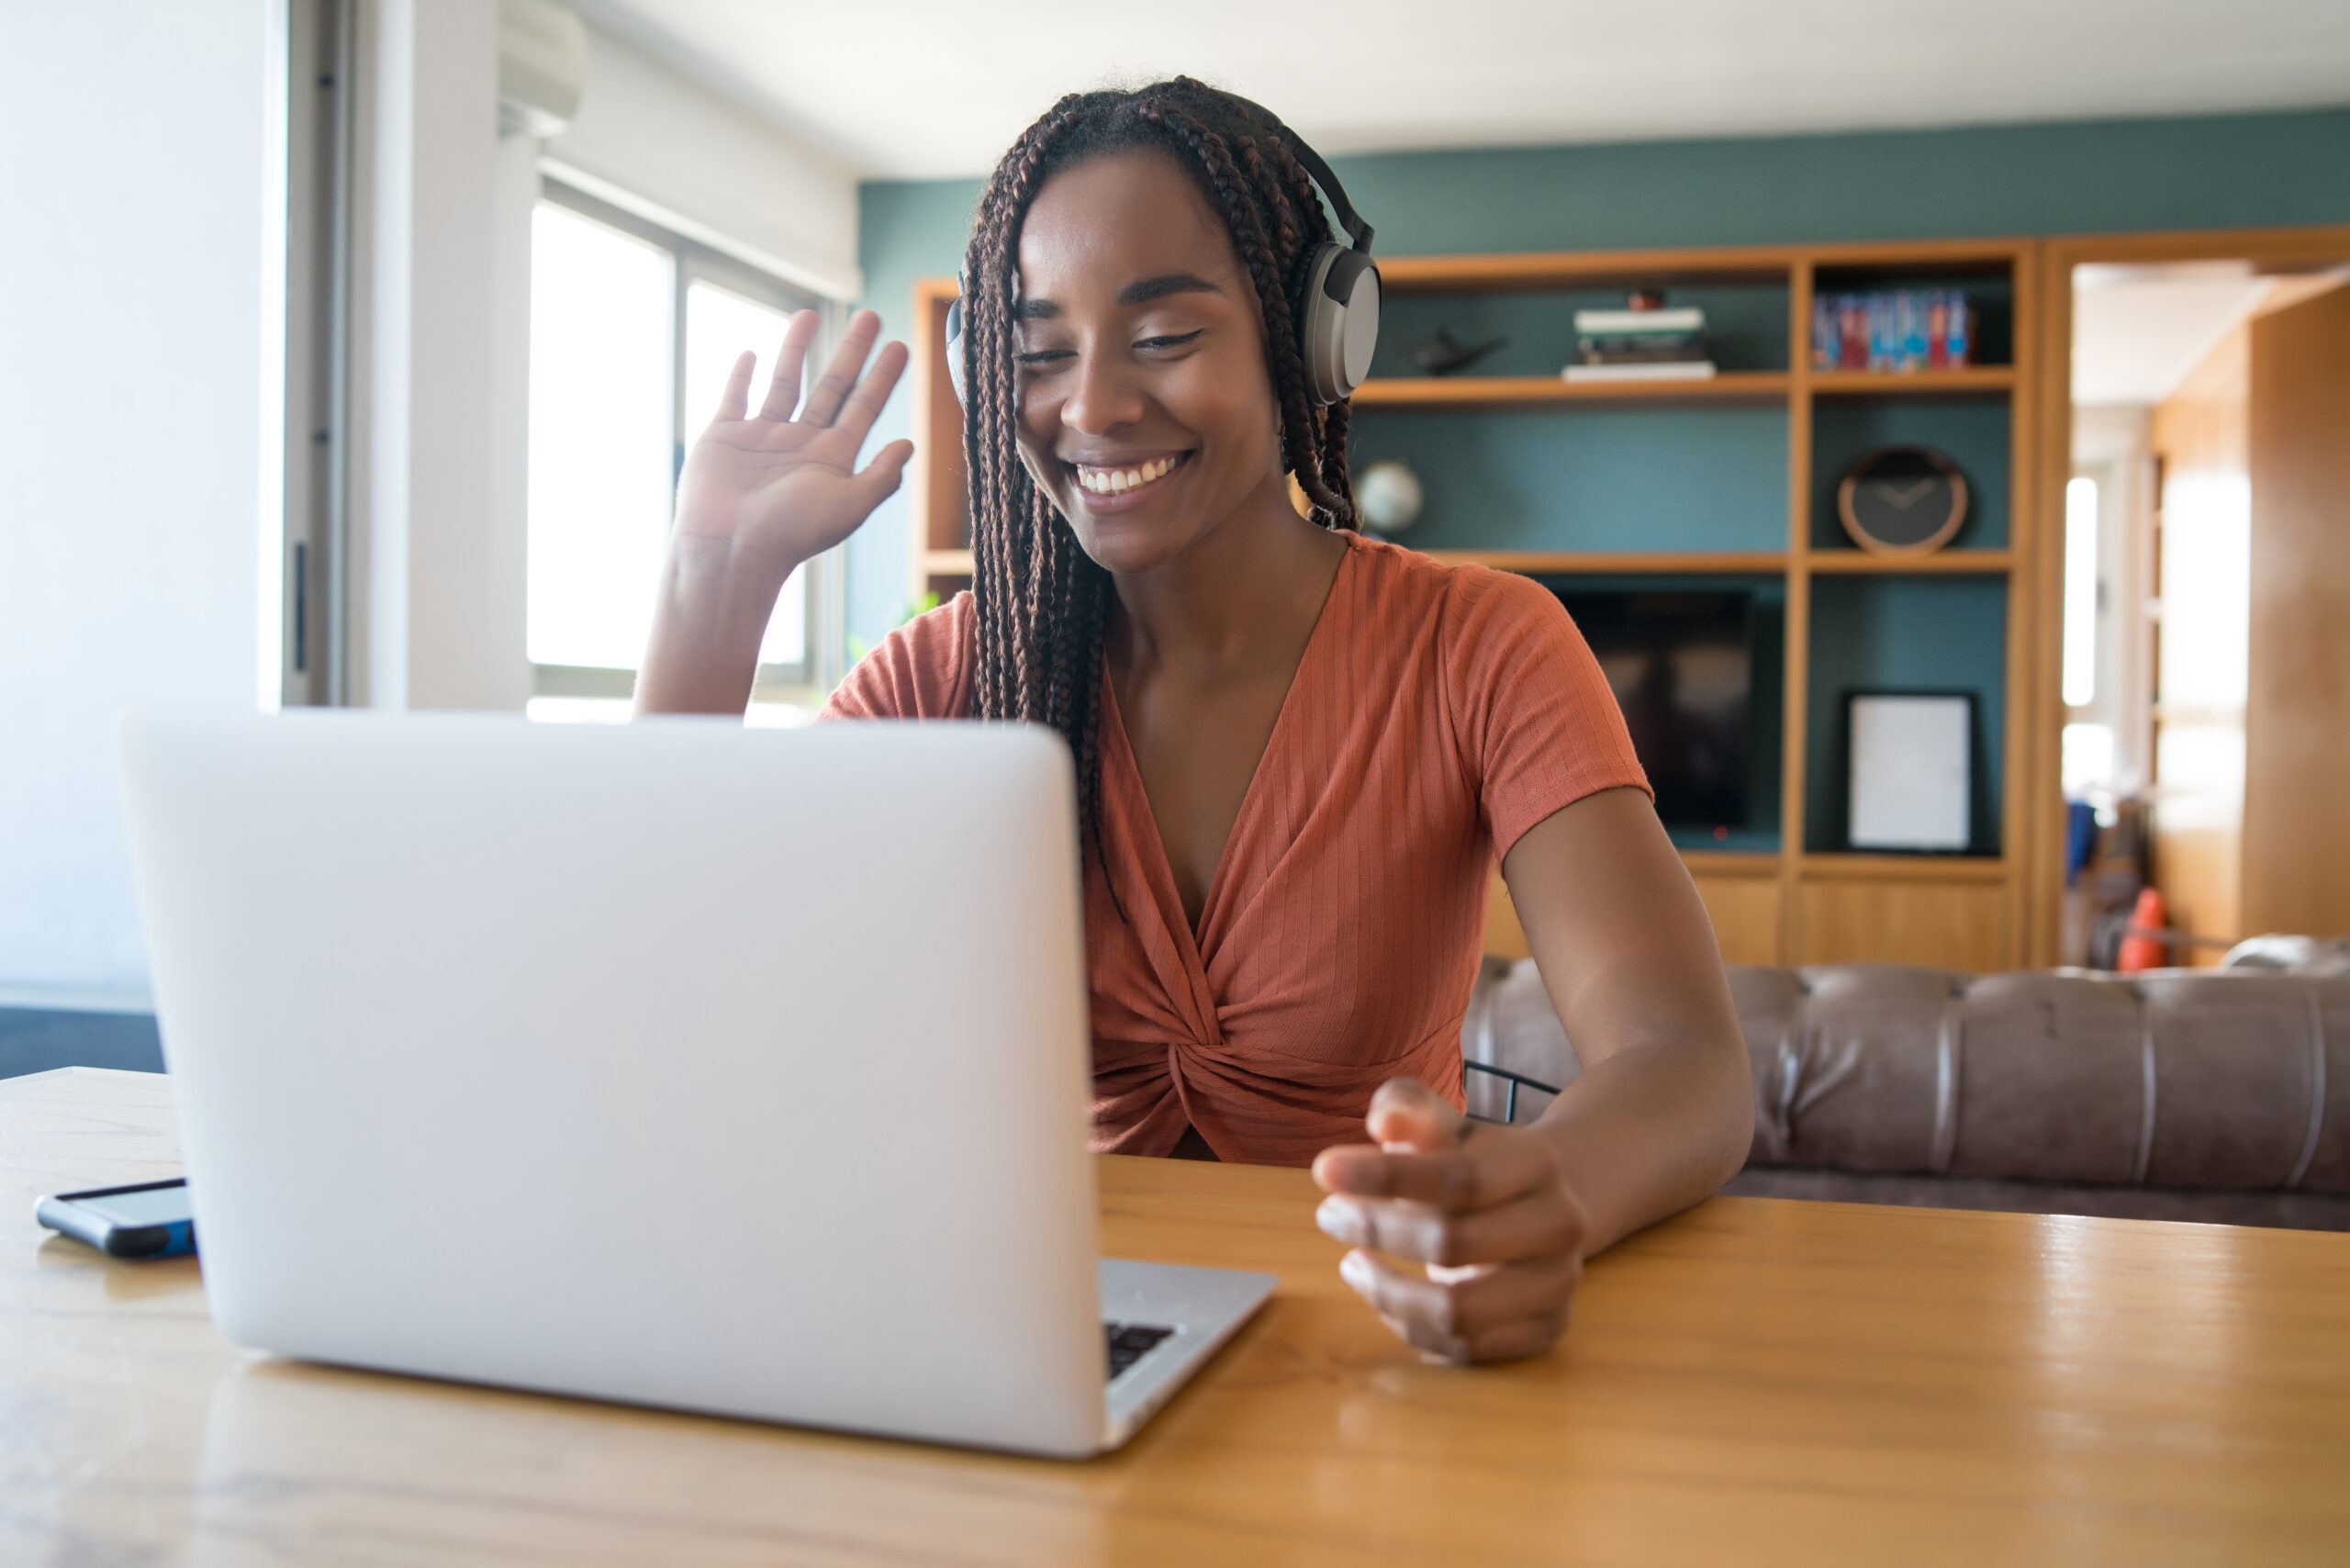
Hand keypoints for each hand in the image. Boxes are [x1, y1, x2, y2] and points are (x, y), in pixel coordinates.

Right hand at [673, 308, 913, 579]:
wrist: (729, 551)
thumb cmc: (791, 534)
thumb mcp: (849, 506)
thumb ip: (880, 476)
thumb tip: (909, 445)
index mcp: (832, 460)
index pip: (865, 407)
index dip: (883, 377)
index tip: (902, 345)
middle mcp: (800, 445)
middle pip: (832, 387)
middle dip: (851, 352)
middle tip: (870, 317)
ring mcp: (761, 439)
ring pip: (785, 383)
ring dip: (797, 349)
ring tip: (810, 314)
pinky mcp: (723, 438)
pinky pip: (734, 398)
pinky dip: (742, 376)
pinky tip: (752, 353)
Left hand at [1311, 1079, 1589, 1363]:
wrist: (1541, 1205)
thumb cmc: (1474, 1160)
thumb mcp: (1443, 1125)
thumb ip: (1410, 1111)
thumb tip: (1384, 1122)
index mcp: (1536, 1163)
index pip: (1458, 1177)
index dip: (1387, 1177)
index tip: (1323, 1171)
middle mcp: (1559, 1224)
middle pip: (1453, 1243)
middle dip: (1376, 1230)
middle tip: (1329, 1215)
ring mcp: (1558, 1283)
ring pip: (1459, 1312)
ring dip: (1387, 1292)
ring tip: (1351, 1265)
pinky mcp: (1547, 1329)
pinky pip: (1467, 1348)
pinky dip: (1412, 1328)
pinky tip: (1385, 1299)